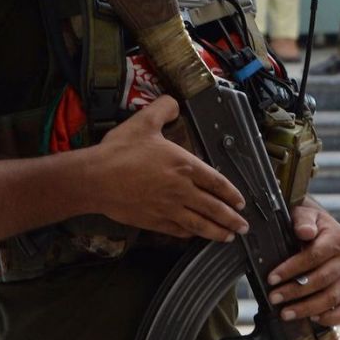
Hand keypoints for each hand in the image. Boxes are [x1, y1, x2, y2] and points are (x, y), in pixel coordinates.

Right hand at [84, 95, 248, 241]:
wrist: (96, 178)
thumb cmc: (120, 151)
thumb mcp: (144, 121)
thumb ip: (163, 109)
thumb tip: (173, 102)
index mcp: (184, 166)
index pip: (216, 182)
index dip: (231, 193)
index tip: (240, 202)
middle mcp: (181, 190)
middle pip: (213, 207)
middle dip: (231, 218)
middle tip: (243, 226)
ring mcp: (168, 208)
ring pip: (199, 224)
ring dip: (217, 231)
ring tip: (228, 236)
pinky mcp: (153, 221)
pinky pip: (178, 230)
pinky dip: (190, 234)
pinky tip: (194, 235)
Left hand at [265, 201, 339, 326]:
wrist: (319, 226)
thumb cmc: (307, 221)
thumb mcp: (304, 213)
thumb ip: (304, 220)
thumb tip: (305, 232)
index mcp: (339, 237)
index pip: (314, 256)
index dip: (292, 269)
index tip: (271, 278)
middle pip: (322, 279)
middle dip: (295, 291)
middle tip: (274, 297)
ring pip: (333, 297)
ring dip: (308, 308)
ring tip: (285, 313)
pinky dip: (332, 317)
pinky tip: (313, 319)